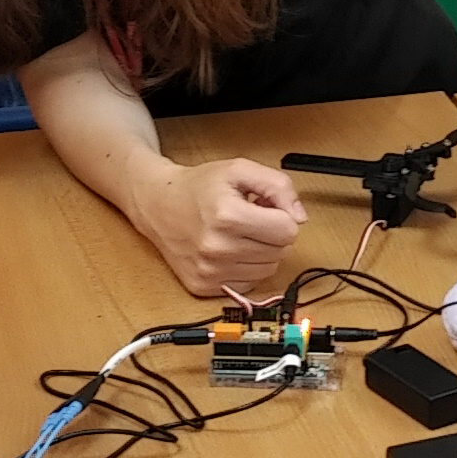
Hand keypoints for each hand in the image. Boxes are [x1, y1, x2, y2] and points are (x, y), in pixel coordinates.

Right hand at [135, 157, 305, 297]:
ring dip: (261, 251)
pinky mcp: (204, 287)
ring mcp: (210, 271)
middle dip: (272, 232)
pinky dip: (246, 267)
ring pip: (268, 269)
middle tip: (249, 217)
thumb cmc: (199, 187)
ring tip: (239, 232)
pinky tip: (230, 249)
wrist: (158, 205)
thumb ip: (278, 186)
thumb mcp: (240, 170)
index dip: (282, 215)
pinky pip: (249, 283)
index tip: (264, 207)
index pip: (288, 230)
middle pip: (280, 251)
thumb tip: (299, 218)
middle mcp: (218, 248)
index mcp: (227, 216)